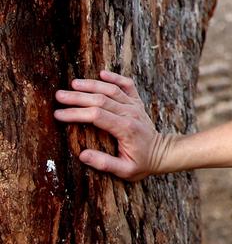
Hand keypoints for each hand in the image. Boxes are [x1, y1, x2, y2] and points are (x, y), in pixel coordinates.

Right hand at [53, 69, 170, 181]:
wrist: (162, 152)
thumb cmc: (141, 163)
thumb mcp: (125, 170)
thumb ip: (104, 163)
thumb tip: (82, 155)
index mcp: (125, 128)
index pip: (96, 116)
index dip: (76, 114)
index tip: (58, 114)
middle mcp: (130, 113)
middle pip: (101, 100)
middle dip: (78, 97)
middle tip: (58, 95)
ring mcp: (134, 106)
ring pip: (112, 90)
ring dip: (92, 85)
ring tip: (73, 83)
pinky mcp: (137, 102)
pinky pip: (127, 85)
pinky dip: (115, 78)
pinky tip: (102, 73)